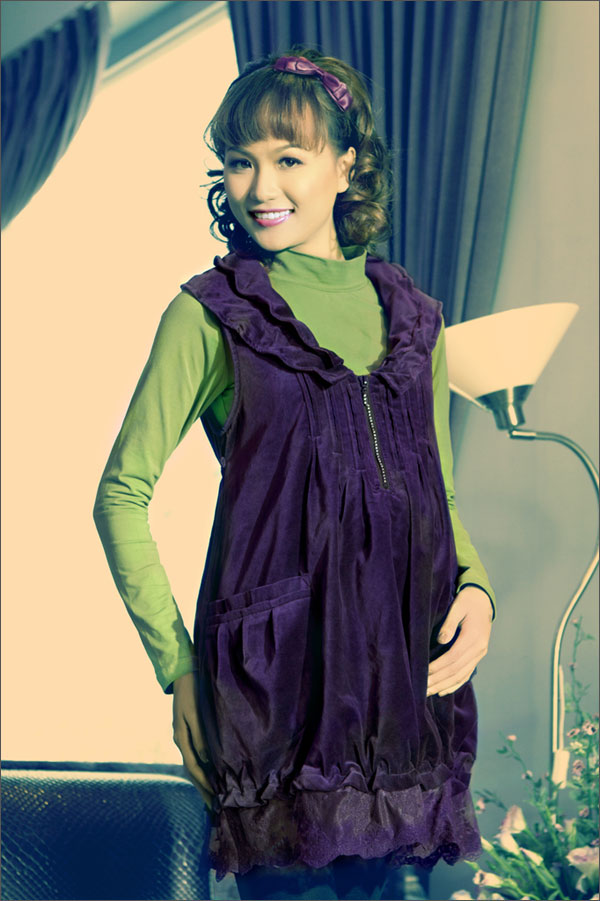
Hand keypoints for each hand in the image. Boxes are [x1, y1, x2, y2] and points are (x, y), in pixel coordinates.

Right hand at [172, 671, 215, 811]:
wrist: (183, 674)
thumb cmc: (192, 692)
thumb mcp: (195, 713)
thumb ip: (200, 735)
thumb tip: (206, 759)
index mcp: (181, 739)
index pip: (194, 769)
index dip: (204, 785)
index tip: (213, 802)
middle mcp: (181, 741)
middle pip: (193, 770)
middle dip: (202, 789)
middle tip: (213, 808)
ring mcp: (183, 736)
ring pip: (194, 764)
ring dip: (203, 779)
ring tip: (213, 795)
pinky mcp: (188, 730)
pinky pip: (196, 754)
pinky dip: (203, 766)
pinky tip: (211, 770)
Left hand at [426, 586, 492, 696]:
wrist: (483, 600)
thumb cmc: (467, 602)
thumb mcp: (458, 607)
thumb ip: (449, 623)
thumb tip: (441, 640)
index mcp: (473, 637)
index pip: (452, 657)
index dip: (437, 667)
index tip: (423, 673)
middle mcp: (479, 649)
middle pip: (456, 670)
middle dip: (438, 680)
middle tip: (422, 689)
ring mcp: (480, 654)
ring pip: (461, 675)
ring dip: (444, 685)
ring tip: (429, 693)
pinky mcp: (478, 656)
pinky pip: (467, 673)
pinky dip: (455, 684)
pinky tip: (443, 690)